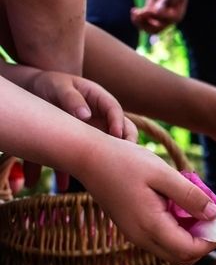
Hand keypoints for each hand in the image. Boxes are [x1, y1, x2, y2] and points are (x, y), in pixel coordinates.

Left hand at [24, 70, 136, 189]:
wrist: (38, 92)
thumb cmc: (50, 85)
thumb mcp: (59, 87)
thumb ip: (71, 99)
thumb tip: (86, 116)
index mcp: (100, 98)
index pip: (115, 110)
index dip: (118, 123)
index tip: (116, 136)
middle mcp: (104, 116)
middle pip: (124, 129)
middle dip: (127, 143)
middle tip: (124, 157)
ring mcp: (99, 130)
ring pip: (114, 145)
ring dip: (114, 157)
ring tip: (108, 170)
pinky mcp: (89, 143)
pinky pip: (96, 155)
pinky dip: (93, 167)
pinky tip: (84, 179)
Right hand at [75, 136, 215, 264]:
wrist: (87, 157)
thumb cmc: (124, 161)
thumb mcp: (163, 174)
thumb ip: (190, 196)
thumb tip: (214, 215)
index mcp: (150, 227)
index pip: (190, 251)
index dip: (211, 240)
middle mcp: (141, 238)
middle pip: (183, 258)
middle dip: (204, 242)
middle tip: (213, 216)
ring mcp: (135, 236)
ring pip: (172, 251)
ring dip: (191, 236)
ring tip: (197, 207)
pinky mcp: (132, 229)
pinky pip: (162, 240)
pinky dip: (177, 230)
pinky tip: (180, 206)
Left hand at [131, 0, 192, 33]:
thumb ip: (165, 1)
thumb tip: (156, 12)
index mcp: (176, 17)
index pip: (164, 22)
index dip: (154, 17)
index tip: (148, 9)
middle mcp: (167, 20)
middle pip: (155, 30)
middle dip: (145, 24)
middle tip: (138, 14)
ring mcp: (159, 17)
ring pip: (148, 27)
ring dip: (139, 22)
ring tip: (134, 12)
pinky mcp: (151, 12)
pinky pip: (143, 20)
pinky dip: (137, 18)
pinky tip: (133, 10)